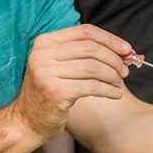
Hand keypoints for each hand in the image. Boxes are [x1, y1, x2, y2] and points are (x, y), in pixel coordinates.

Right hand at [9, 25, 131, 141]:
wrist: (26, 121)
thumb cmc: (50, 91)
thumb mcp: (60, 65)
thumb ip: (84, 54)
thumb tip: (124, 49)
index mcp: (44, 42)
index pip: (85, 32)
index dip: (110, 39)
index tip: (127, 49)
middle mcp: (42, 54)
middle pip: (91, 49)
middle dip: (114, 59)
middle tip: (125, 70)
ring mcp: (46, 73)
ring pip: (94, 67)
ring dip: (113, 76)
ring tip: (119, 84)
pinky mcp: (55, 92)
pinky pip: (92, 86)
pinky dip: (108, 90)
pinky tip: (115, 94)